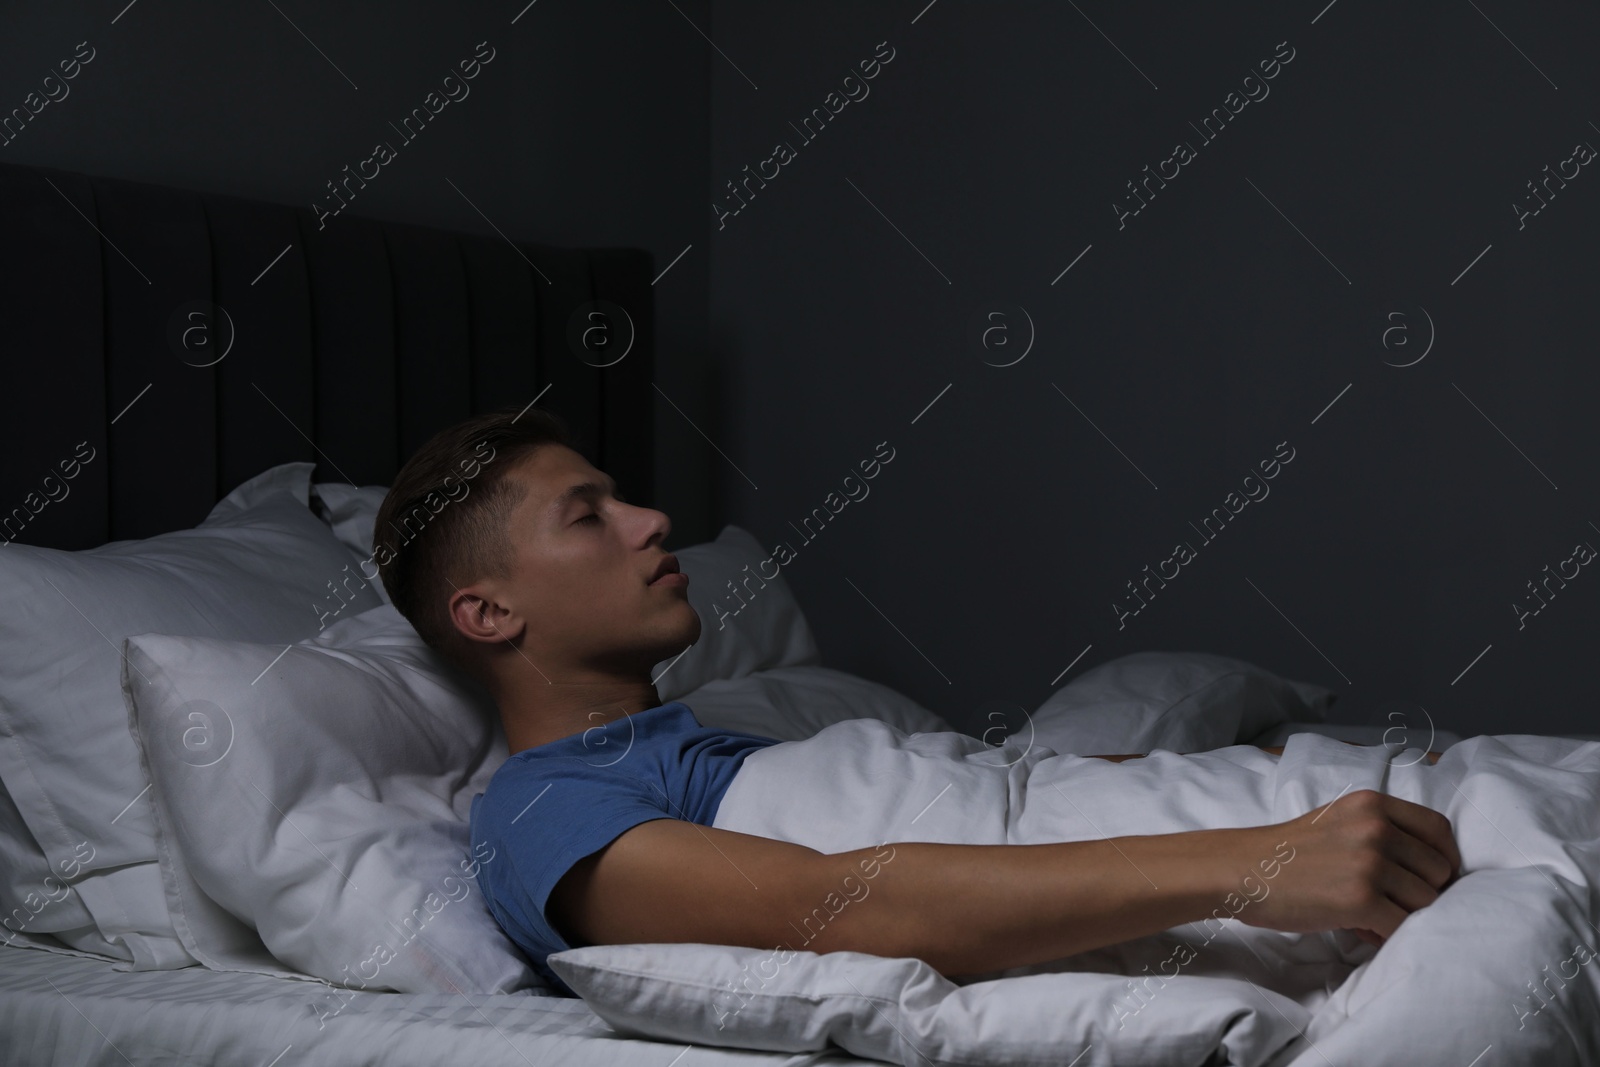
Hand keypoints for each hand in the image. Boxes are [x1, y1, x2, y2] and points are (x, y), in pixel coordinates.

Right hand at [1230, 789, 1460, 945]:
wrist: (1243, 870)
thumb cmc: (1288, 852)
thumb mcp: (1338, 821)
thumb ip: (1382, 832)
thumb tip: (1430, 874)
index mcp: (1373, 804)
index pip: (1440, 830)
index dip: (1443, 858)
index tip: (1428, 878)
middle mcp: (1376, 827)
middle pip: (1439, 870)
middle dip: (1421, 893)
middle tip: (1390, 903)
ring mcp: (1370, 863)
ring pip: (1426, 902)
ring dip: (1404, 916)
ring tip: (1372, 917)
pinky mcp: (1361, 899)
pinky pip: (1403, 926)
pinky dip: (1388, 935)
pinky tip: (1363, 930)